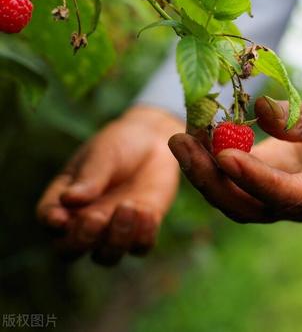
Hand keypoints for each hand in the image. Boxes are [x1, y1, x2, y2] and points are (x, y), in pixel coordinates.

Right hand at [36, 106, 182, 264]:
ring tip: (128, 206)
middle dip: (81, 241)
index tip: (61, 218)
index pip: (48, 218)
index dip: (51, 222)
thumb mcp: (104, 154)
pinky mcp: (142, 231)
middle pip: (69, 251)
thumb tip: (68, 199)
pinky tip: (147, 212)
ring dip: (115, 240)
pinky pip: (140, 248)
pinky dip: (143, 237)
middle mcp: (84, 221)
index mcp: (64, 199)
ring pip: (106, 257)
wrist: (156, 142)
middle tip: (94, 218)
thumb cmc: (120, 145)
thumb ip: (90, 177)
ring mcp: (113, 230)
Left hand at [168, 98, 301, 222]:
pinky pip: (233, 185)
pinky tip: (193, 139)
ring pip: (234, 201)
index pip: (287, 194)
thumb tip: (259, 109)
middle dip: (212, 180)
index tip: (224, 154)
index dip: (255, 178)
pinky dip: (211, 165)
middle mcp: (301, 206)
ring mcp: (279, 200)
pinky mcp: (264, 186)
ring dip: (204, 174)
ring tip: (180, 140)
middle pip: (250, 207)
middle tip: (182, 144)